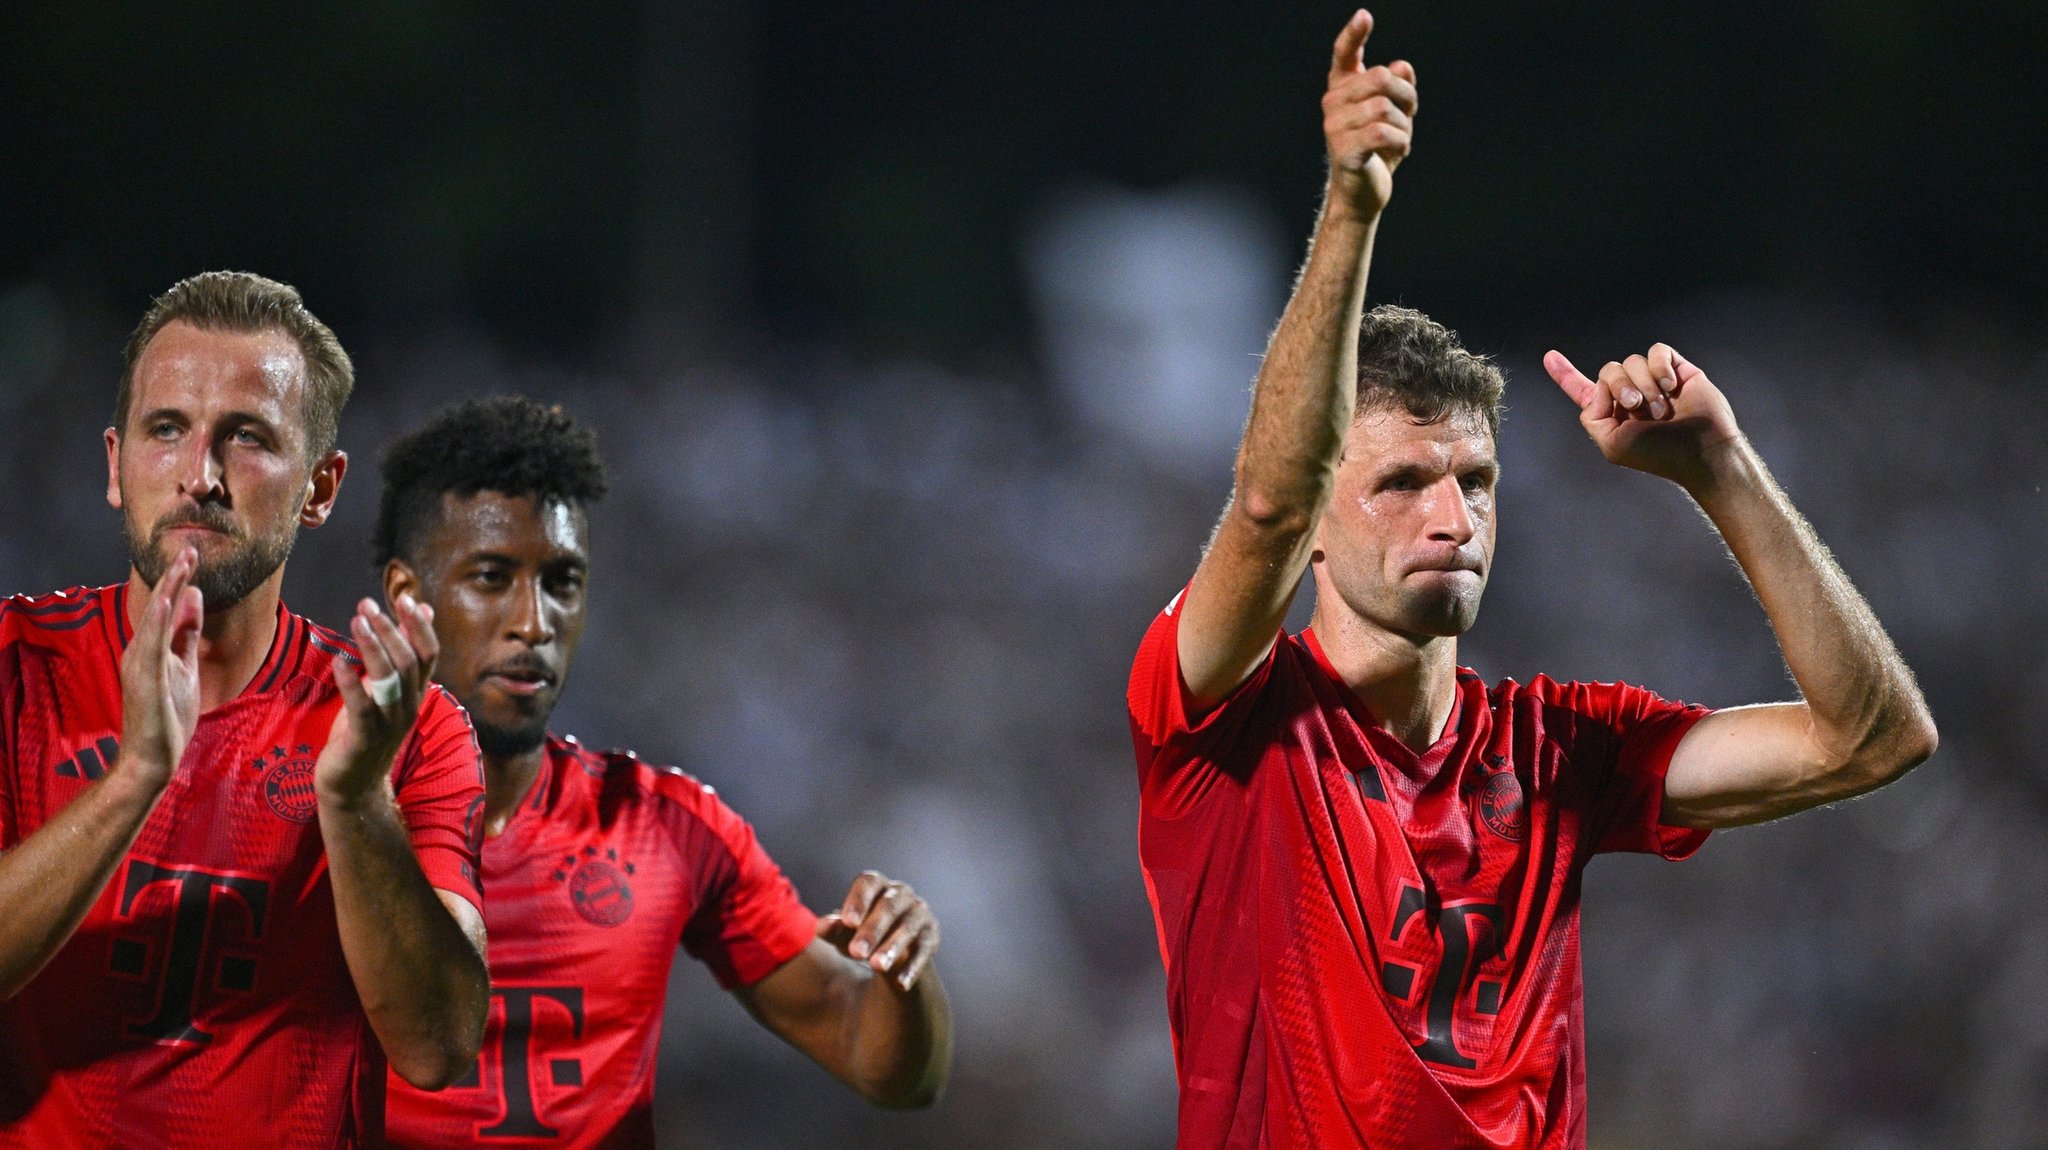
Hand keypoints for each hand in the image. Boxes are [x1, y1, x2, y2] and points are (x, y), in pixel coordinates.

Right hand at [115, 546, 202, 790]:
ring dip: (167, 591)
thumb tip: (194, 597)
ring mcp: (141, 665)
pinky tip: (165, 602)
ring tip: (180, 565)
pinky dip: (158, 622)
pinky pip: (152, 646)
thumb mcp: (185, 666)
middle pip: (158, 607)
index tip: (192, 554)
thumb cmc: (167, 714)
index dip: (178, 579)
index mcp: (151, 647)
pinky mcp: (147, 680)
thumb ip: (188, 634)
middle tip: (190, 549)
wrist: (153, 757)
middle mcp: (140, 651)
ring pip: (154, 620)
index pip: (166, 606)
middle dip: (174, 577)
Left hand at [317, 594, 437, 806]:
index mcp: (415, 693)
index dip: (419, 626)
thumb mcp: (386, 690)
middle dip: (389, 629)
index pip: (428, 653)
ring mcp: (388, 724)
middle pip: (408, 661)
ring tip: (357, 621)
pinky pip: (361, 707)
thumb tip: (425, 611)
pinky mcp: (364, 739)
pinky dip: (350, 683)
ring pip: (389, 679)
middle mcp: (408, 706)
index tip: (405, 598)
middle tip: (367, 606)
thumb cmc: (365, 732)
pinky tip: (339, 660)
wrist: (354, 785)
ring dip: (374, 647)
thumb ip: (401, 654)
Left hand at [818, 871, 938, 992]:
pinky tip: (900, 984)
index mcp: (877, 885)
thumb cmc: (860, 933)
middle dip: (872, 930)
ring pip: (908, 928)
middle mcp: (901, 893)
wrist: (892, 950)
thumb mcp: (844, 933)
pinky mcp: (931, 935)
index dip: (858, 900)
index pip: (868, 883)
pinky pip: (923, 951)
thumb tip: (821, 926)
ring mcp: (919, 913)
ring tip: (876, 968)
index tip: (847, 922)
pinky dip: (912, 967)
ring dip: (892, 947)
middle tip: (855, 953)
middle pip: (888, 907)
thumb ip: (834, 929)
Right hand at [1323, 9, 1417, 215]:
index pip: (1344, 55)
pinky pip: (1382, 133)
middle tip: (1409, 117)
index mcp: (1342, 91)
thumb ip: (1398, 88)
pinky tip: (1399, 150)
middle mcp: (1333, 104)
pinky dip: (1400, 142)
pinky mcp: (1345, 150)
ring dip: (1404, 125)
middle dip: (1406, 97)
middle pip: (1381, 78)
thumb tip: (1401, 67)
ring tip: (1400, 140)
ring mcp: (1335, 127)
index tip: (1364, 16)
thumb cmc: (1377, 152)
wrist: (1362, 194)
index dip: (1354, 34)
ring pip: (1384, 107)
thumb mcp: (1395, 114)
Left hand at [1545, 343, 1743, 487]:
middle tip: (1637, 407)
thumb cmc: (1659, 454)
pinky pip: (1657, 351)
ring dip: (1645, 386)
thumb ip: (1592, 415)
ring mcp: (1654, 381)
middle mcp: (1630, 394)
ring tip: (1662, 410)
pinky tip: (1673, 388)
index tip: (1549, 356)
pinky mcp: (1677, 370)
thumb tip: (1601, 387)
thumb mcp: (1612, 444)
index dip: (1565, 374)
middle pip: (1608, 370)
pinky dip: (1661, 368)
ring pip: (1632, 361)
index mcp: (1611, 413)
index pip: (1583, 390)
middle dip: (1619, 387)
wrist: (1701, 451)